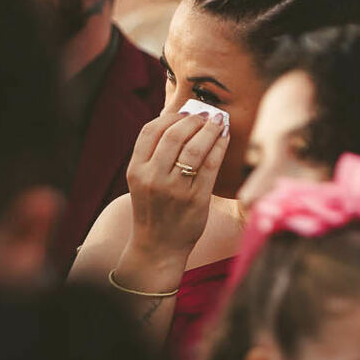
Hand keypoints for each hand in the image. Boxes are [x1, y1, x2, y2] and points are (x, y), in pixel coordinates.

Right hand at [118, 108, 230, 286]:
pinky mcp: (196, 199)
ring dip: (209, 129)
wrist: (158, 247)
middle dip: (193, 119)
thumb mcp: (143, 181)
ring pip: (194, 148)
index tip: (185, 112)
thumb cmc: (153, 209)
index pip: (150, 131)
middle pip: (174, 135)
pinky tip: (224, 138)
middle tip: (205, 115)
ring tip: (217, 122)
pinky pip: (211, 165)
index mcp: (136, 170)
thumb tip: (177, 119)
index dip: (170, 116)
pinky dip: (219, 147)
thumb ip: (153, 155)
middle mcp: (153, 178)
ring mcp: (175, 189)